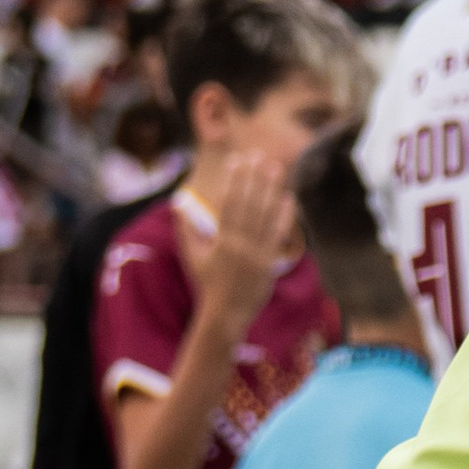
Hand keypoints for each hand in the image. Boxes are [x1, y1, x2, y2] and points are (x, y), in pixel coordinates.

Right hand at [201, 151, 298, 319]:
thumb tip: (179, 203)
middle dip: (254, 178)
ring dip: (271, 190)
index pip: (229, 203)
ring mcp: (257, 254)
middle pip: (249, 204)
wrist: (226, 313)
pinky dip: (284, 216)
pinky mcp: (270, 263)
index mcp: (221, 240)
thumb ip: (186, 229)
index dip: (235, 180)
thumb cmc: (207, 283)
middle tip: (259, 155)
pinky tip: (288, 197)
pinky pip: (279, 235)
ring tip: (276, 168)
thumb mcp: (192, 256)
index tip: (238, 160)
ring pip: (266, 216)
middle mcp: (240, 245)